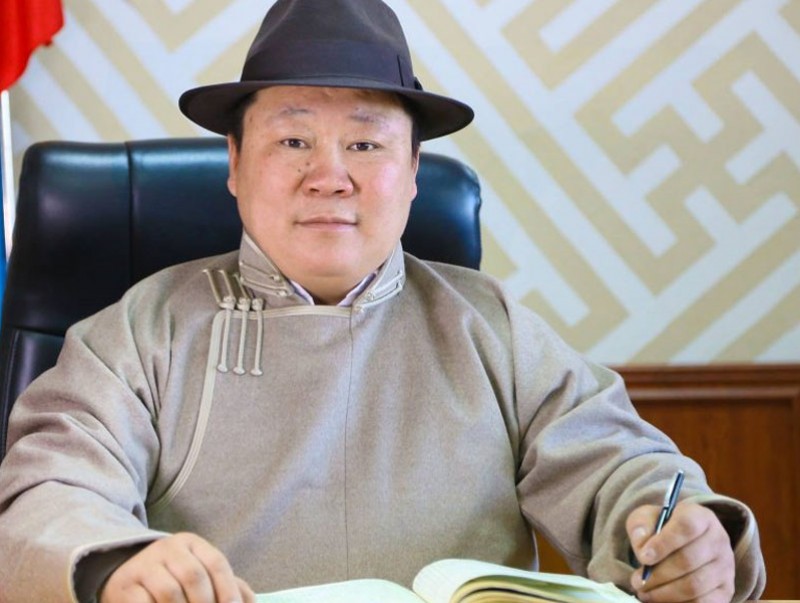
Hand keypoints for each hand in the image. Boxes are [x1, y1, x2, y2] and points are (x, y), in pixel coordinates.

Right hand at [99, 532, 255, 602]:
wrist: (125, 577)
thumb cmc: (174, 580)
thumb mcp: (201, 576)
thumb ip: (228, 587)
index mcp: (192, 543)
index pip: (216, 563)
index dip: (228, 590)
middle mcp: (167, 548)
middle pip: (194, 576)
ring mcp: (143, 566)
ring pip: (170, 592)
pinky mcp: (123, 586)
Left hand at [627, 502, 733, 602]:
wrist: (682, 545)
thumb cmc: (662, 530)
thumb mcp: (647, 519)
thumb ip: (641, 526)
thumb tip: (641, 543)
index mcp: (701, 517)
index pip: (686, 526)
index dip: (663, 543)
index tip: (643, 557)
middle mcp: (718, 540)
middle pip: (688, 560)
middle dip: (658, 574)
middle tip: (636, 581)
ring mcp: (726, 567)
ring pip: (694, 586)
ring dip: (664, 593)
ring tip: (644, 592)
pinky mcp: (726, 591)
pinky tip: (661, 600)